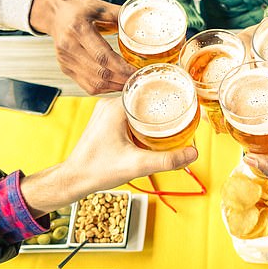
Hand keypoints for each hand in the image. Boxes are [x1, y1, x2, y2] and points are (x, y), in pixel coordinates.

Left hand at [21, 98, 197, 215]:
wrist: (75, 179)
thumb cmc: (98, 170)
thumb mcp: (137, 165)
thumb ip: (167, 160)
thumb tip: (192, 153)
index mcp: (116, 107)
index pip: (146, 89)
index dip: (165, 91)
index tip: (181, 95)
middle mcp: (110, 105)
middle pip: (143, 97)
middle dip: (162, 103)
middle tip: (181, 109)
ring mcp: (106, 112)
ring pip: (136, 106)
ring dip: (151, 112)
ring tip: (171, 118)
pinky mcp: (105, 122)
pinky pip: (129, 114)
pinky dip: (142, 119)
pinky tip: (153, 128)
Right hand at [29, 0, 135, 94]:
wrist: (54, 14)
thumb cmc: (78, 9)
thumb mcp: (98, 6)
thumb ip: (119, 15)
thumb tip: (140, 25)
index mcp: (78, 29)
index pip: (102, 56)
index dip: (122, 68)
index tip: (138, 70)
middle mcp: (69, 47)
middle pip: (100, 73)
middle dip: (122, 79)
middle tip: (139, 79)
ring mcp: (66, 60)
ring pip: (94, 83)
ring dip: (115, 86)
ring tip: (131, 82)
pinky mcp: (65, 68)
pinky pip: (87, 85)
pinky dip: (105, 88)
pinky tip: (117, 83)